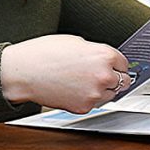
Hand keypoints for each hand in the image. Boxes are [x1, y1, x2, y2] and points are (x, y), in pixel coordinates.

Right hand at [0, 35, 131, 112]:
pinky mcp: (84, 107)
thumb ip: (95, 52)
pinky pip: (94, 104)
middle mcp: (104, 75)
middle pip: (123, 81)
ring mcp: (95, 93)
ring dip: (102, 90)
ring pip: (110, 95)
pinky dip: (88, 99)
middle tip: (99, 76)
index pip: (124, 63)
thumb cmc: (44, 54)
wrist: (24, 73)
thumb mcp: (76, 42)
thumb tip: (104, 59)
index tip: (113, 66)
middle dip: (114, 78)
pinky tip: (74, 90)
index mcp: (104, 55)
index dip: (116, 64)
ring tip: (82, 82)